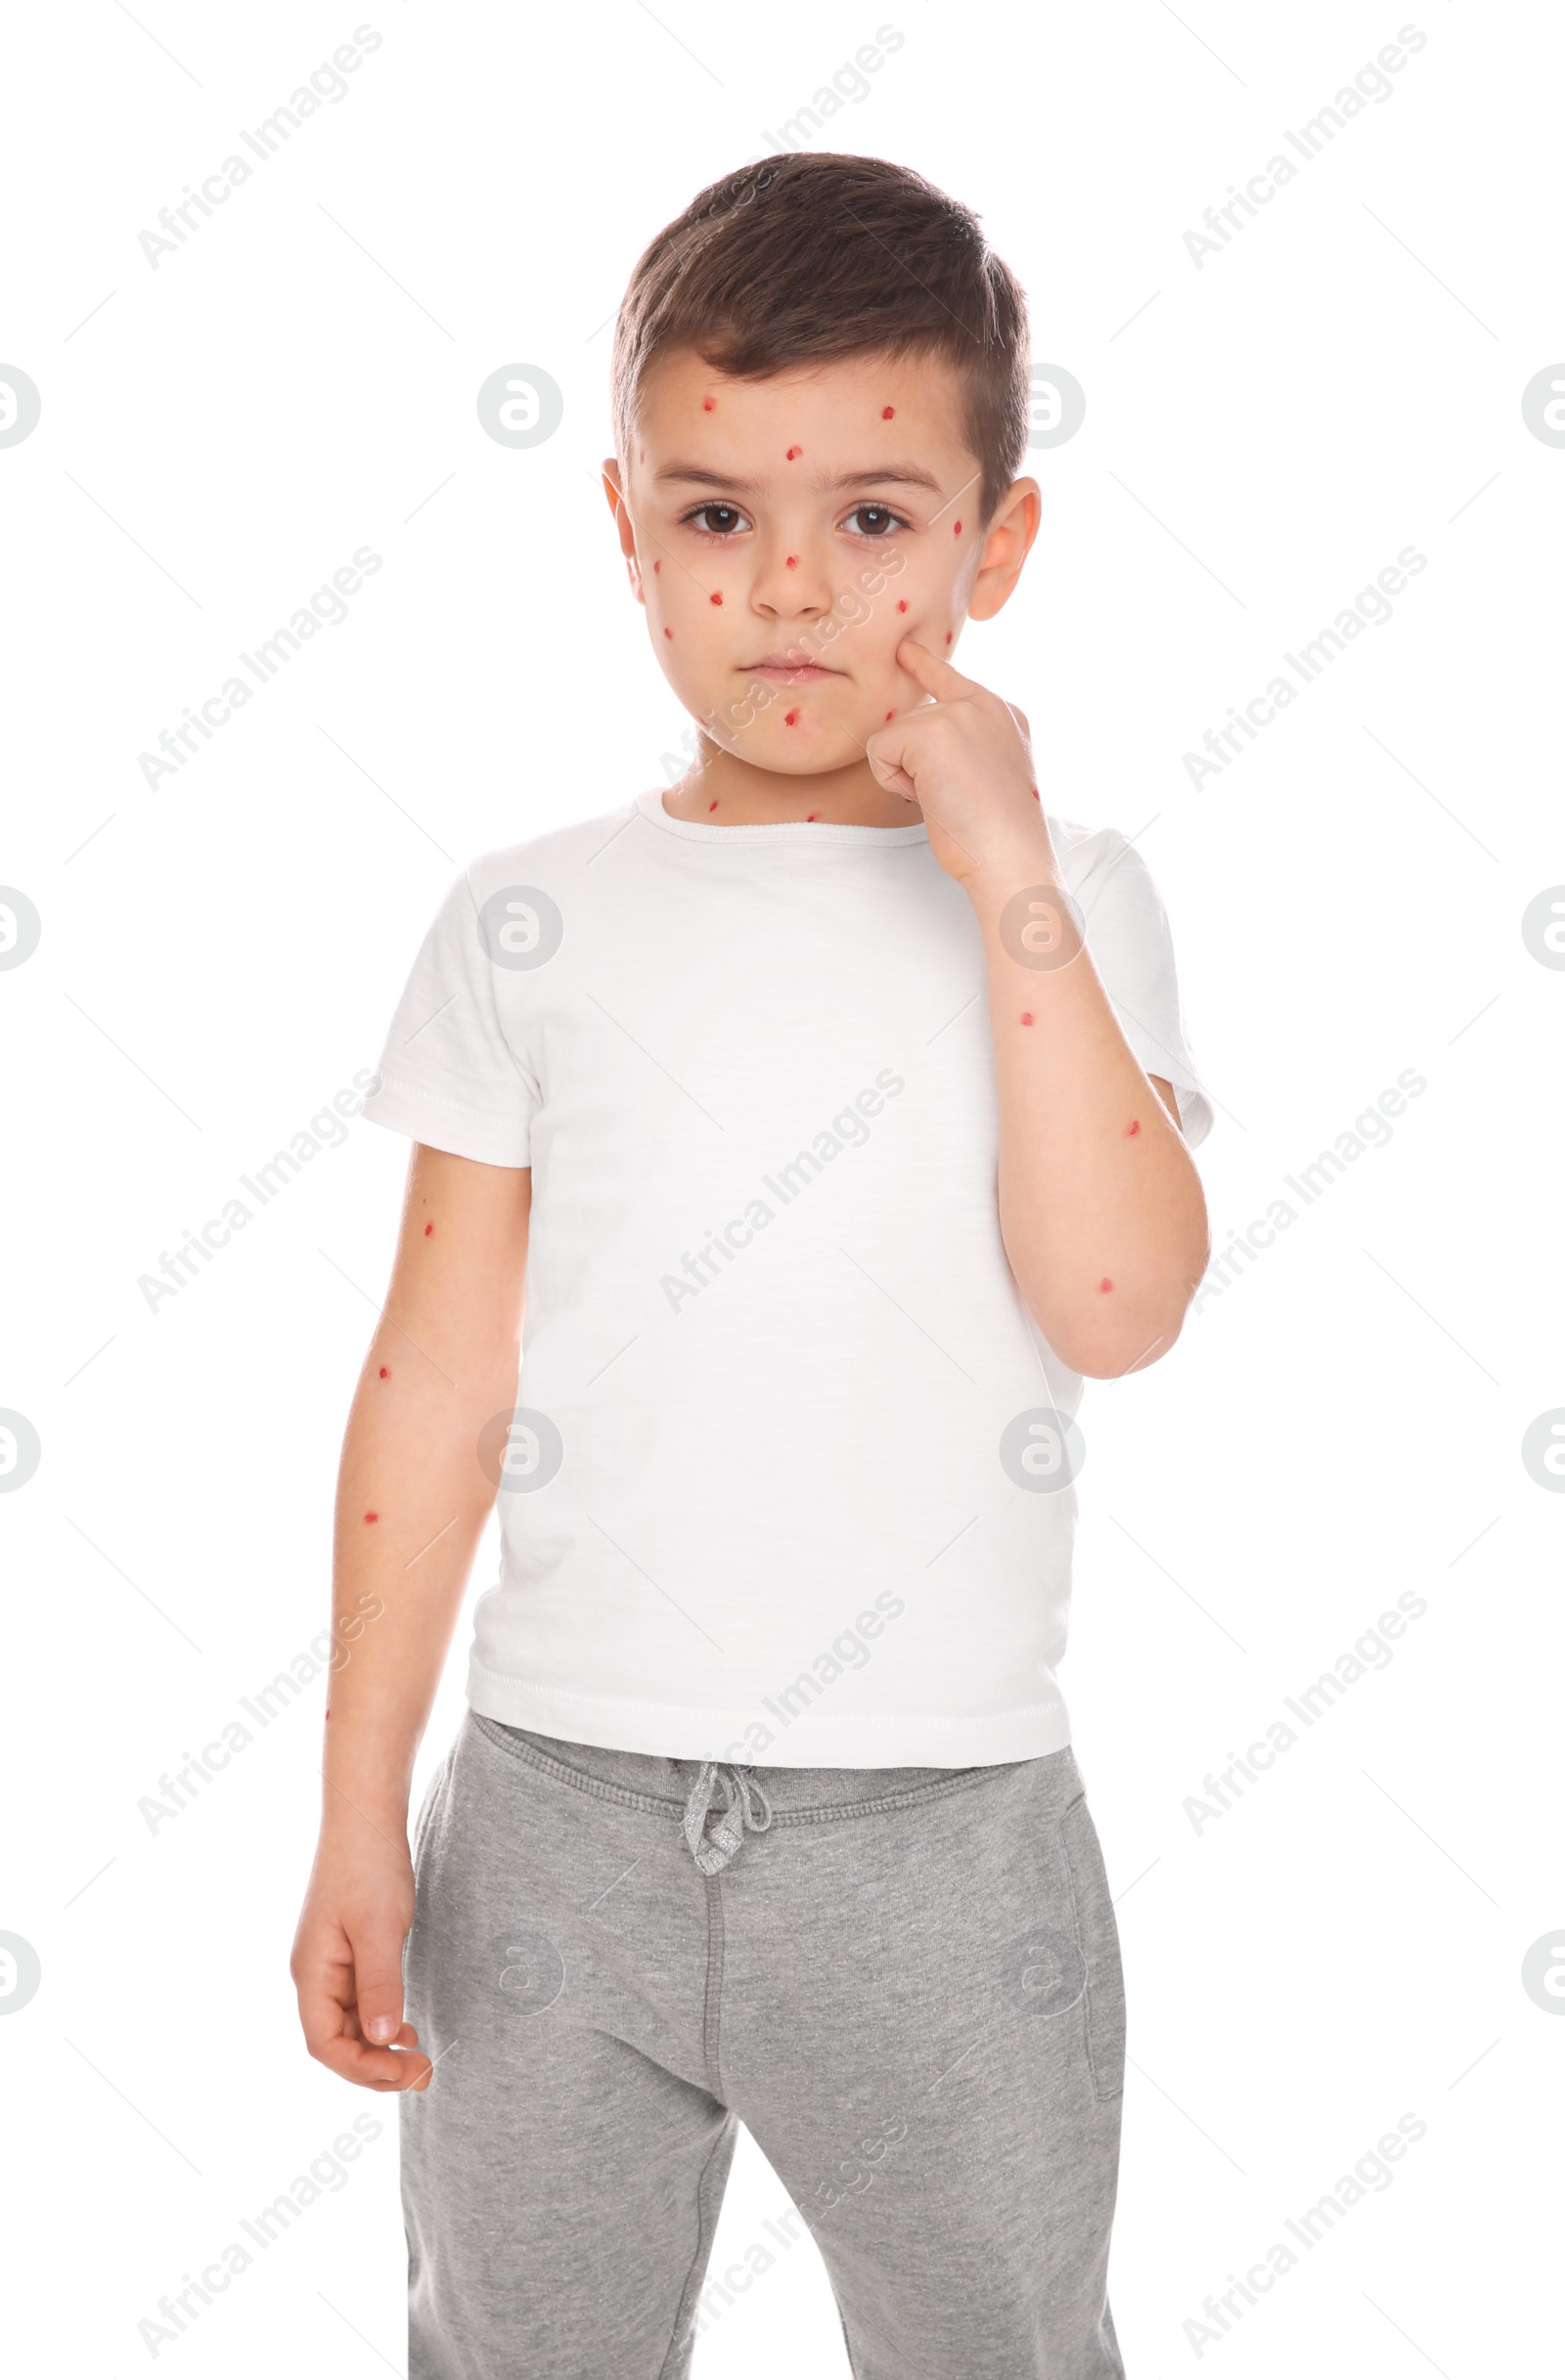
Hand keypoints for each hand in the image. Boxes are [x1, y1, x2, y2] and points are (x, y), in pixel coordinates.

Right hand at [291, 1825, 432, 2091]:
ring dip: (380, 2049)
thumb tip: (382, 2040)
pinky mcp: (349, 1952)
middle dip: (375, 2067)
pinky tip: (406, 2028)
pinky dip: (381, 2022)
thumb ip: (380, 1984)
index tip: (403, 2072)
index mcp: (311, 1972)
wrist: (366, 1817)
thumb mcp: (379, 1927)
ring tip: (419, 2060)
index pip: (325, 2044)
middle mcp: (314, 1974)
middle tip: (423, 2075)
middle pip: (335, 2042)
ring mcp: (330, 1964)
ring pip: (349, 2025)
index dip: (361, 2069)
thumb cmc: (369, 1866)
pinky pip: (359, 2002)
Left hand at [866, 638, 1047, 884]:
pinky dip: (893, 781)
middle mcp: (984, 705)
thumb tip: (915, 744)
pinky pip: (879, 751)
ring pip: (893, 737)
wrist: (1010, 857)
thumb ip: (962, 745)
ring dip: (906, 776)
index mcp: (1003, 715)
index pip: (953, 682)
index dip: (925, 665)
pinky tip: (930, 797)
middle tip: (954, 798)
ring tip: (947, 799)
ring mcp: (959, 714)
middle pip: (912, 721)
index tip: (905, 648)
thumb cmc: (998, 836)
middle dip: (915, 764)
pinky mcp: (931, 732)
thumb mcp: (989, 774)